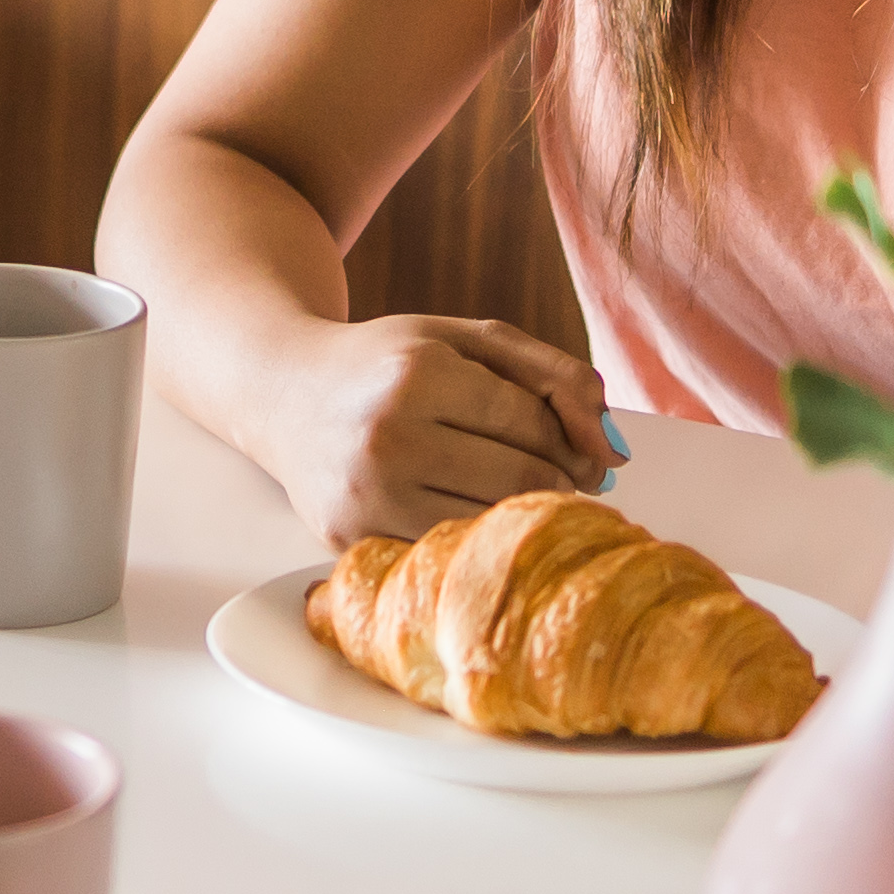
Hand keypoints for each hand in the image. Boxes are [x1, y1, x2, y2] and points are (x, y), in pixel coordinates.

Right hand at [258, 314, 609, 547]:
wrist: (280, 393)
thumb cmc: (386, 363)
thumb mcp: (463, 339)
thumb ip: (551, 373)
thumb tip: (614, 449)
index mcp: (419, 374)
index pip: (534, 423)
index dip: (569, 435)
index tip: (572, 443)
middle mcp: (388, 436)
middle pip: (522, 479)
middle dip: (556, 479)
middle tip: (556, 474)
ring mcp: (365, 495)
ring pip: (490, 525)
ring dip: (519, 515)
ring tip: (513, 492)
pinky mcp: (348, 538)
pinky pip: (443, 554)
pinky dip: (469, 541)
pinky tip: (464, 512)